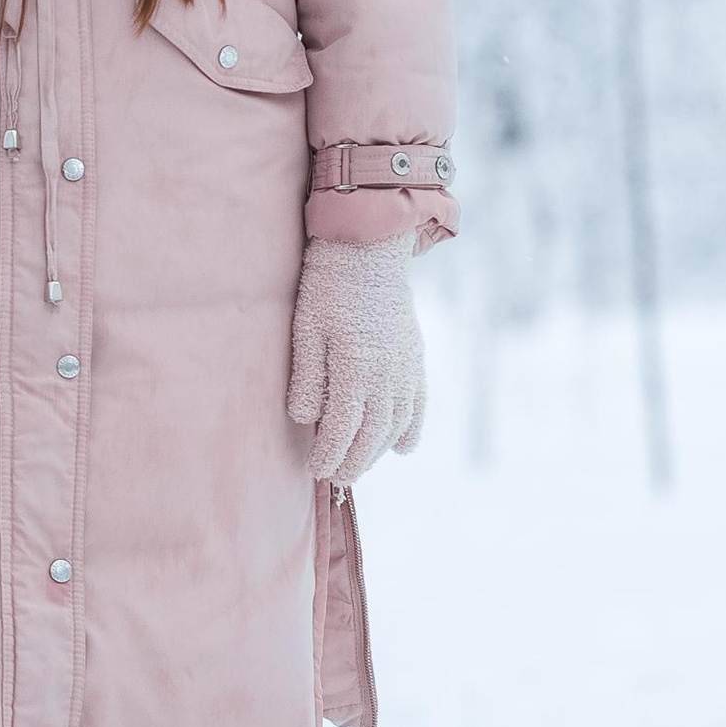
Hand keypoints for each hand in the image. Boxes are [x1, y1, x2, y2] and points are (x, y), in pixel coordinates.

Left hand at [286, 235, 424, 485]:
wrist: (369, 248)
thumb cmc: (329, 287)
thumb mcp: (307, 330)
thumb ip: (308, 378)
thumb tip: (307, 420)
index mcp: (357, 370)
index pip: (343, 429)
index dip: (330, 454)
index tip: (315, 469)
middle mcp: (387, 376)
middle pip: (372, 435)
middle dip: (354, 461)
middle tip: (335, 478)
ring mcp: (406, 368)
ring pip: (396, 425)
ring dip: (378, 451)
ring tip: (359, 466)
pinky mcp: (415, 356)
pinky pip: (418, 404)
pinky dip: (411, 429)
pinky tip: (401, 448)